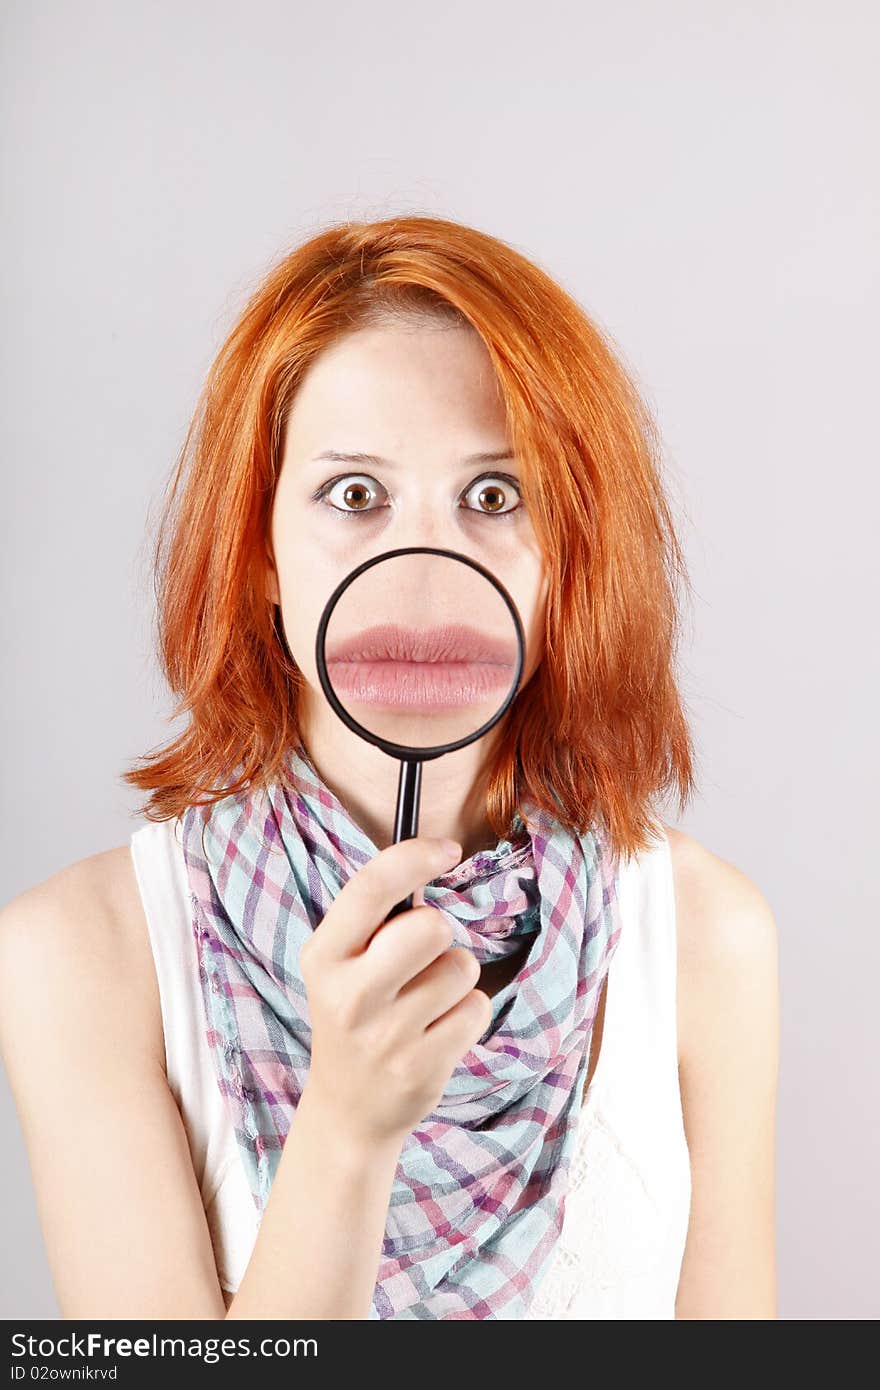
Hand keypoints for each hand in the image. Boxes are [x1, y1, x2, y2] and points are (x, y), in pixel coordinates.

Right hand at [299, 836, 491, 1149]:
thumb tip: (431, 853)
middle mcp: (349, 996)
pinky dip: (467, 1013)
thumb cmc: (355, 1012)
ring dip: (455, 976)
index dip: (415, 856)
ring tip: (425, 1001)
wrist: (347, 1110)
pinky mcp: (421, 1068)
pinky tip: (437, 1031)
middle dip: (439, 932)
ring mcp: (386, 1037)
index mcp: (324, 956)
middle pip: (431, 927)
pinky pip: (476, 1008)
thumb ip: (373, 916)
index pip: (371, 887)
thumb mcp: (339, 962)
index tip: (448, 849)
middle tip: (421, 955)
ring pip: (461, 967)